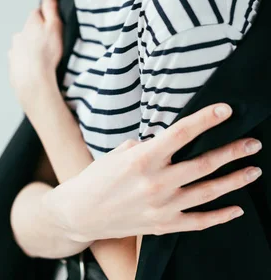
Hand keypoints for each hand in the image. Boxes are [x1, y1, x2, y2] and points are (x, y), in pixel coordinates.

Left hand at [7, 0, 63, 110]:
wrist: (33, 82)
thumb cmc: (46, 55)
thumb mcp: (54, 26)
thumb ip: (50, 9)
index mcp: (29, 24)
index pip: (37, 13)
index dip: (47, 19)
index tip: (53, 27)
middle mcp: (19, 35)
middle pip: (30, 30)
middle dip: (39, 35)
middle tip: (52, 46)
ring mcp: (14, 51)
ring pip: (25, 46)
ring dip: (33, 50)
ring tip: (45, 60)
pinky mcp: (13, 66)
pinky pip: (22, 61)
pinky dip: (28, 63)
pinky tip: (38, 69)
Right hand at [52, 103, 262, 240]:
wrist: (81, 212)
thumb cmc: (99, 176)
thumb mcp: (120, 152)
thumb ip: (149, 146)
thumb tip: (172, 141)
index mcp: (143, 158)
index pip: (181, 133)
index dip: (206, 119)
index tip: (225, 110)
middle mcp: (156, 182)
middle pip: (204, 163)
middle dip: (232, 151)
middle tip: (253, 143)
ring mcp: (162, 206)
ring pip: (208, 191)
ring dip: (235, 180)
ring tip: (253, 169)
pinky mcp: (163, 225)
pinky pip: (199, 221)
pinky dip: (221, 215)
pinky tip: (237, 208)